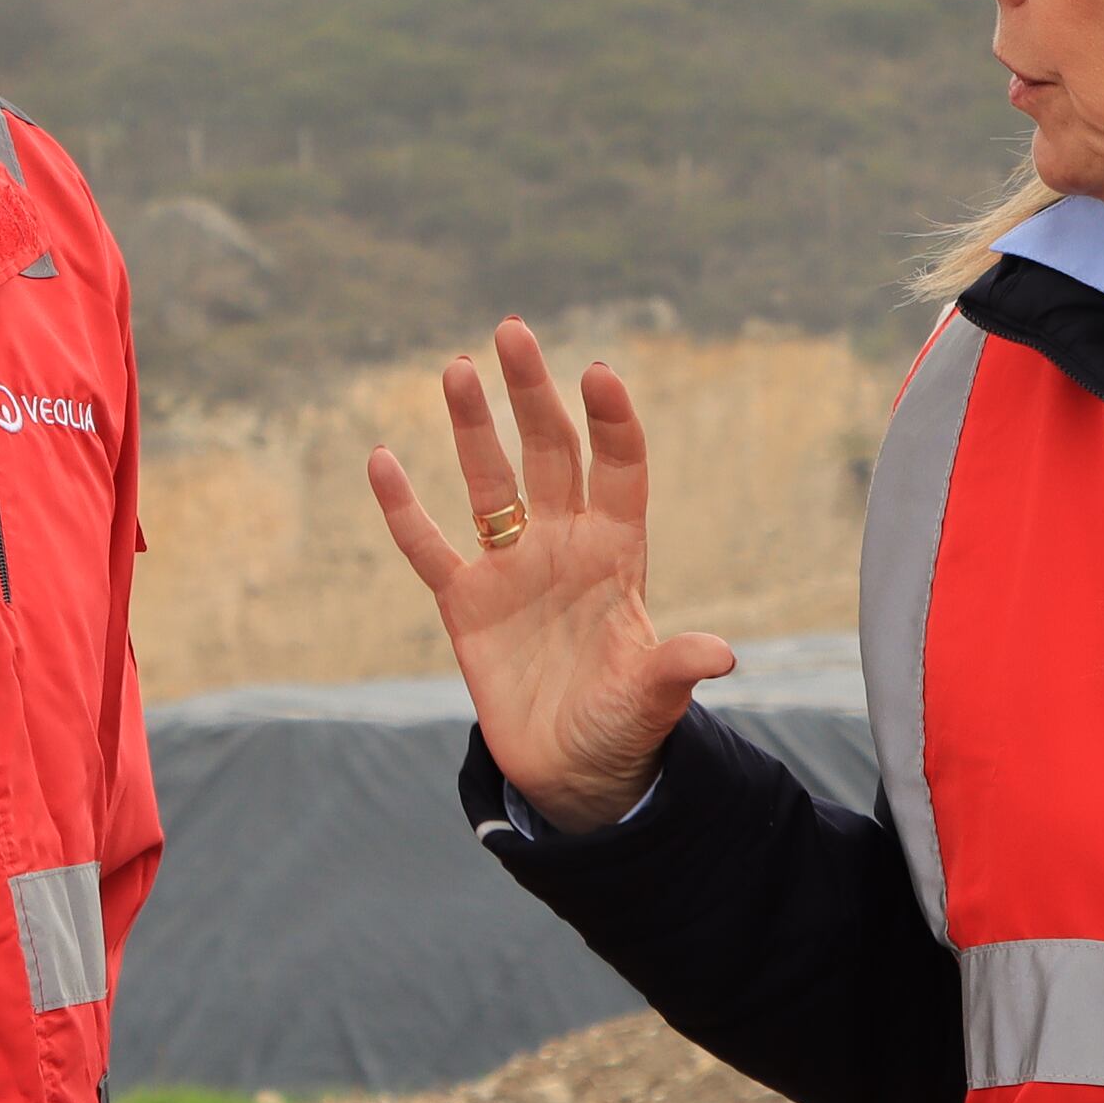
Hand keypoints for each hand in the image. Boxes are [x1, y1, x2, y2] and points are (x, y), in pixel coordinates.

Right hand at [366, 320, 739, 828]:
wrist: (573, 772)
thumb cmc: (624, 727)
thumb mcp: (652, 698)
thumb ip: (675, 667)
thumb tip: (721, 655)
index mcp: (617, 553)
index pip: (618, 469)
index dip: (610, 422)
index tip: (597, 373)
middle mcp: (563, 544)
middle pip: (548, 452)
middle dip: (532, 392)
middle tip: (513, 330)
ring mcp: (511, 568)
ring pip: (489, 481)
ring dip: (472, 426)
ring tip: (455, 366)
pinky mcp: (464, 602)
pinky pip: (428, 546)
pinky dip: (404, 508)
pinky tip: (382, 460)